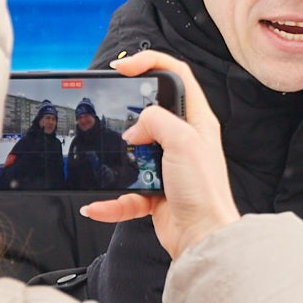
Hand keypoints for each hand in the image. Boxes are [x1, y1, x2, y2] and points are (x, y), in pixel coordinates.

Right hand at [78, 51, 240, 257]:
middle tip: (110, 110)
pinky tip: (98, 206)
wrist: (203, 238)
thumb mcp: (182, 141)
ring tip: (108, 162)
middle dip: (128, 114)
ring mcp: (168, 166)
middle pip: (150, 113)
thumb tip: (135, 127)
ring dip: (117, 161)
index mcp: (196, 121)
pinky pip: (125, 192)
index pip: (176, 75)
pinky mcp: (156, 192)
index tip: (123, 66)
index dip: (150, 63)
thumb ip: (156, 120)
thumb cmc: (204, 191)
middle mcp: (183, 141)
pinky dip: (110, 201)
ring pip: (133, 153)